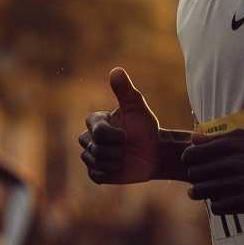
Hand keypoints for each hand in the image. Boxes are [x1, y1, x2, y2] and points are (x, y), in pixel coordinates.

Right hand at [78, 68, 160, 183]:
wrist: (154, 153)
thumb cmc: (145, 128)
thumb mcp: (137, 108)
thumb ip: (125, 91)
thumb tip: (116, 70)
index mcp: (96, 121)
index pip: (96, 131)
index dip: (114, 136)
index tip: (127, 135)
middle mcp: (90, 138)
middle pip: (93, 147)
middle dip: (114, 149)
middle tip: (127, 147)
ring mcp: (92, 156)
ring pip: (94, 161)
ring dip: (114, 161)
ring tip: (125, 156)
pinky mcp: (96, 172)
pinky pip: (95, 174)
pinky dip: (110, 172)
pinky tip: (120, 167)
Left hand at [182, 130, 243, 214]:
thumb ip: (217, 137)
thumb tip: (193, 138)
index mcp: (229, 146)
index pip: (191, 155)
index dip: (190, 161)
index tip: (196, 164)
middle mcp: (230, 163)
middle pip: (193, 174)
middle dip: (196, 177)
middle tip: (204, 179)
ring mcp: (235, 184)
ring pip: (201, 192)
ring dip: (203, 193)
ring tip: (209, 192)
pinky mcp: (243, 203)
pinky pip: (215, 207)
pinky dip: (217, 205)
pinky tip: (225, 201)